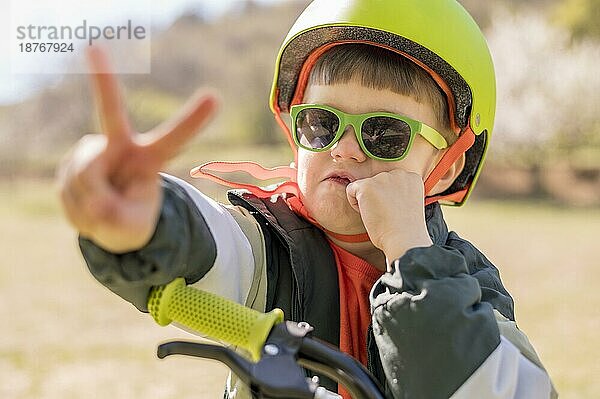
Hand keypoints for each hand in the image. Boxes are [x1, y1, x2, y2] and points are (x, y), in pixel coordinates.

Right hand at [57, 47, 217, 252]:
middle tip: (93, 48)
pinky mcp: (70, 163)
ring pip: (85, 177)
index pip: (174, 138)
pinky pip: (68, 189)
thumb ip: (117, 218)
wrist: (104, 221)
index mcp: (150, 157)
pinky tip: (85, 207)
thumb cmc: (129, 220)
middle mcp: (121, 146)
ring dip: (90, 202)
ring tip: (102, 210)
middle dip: (102, 80)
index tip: (215, 97)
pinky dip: (76, 207)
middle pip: (110, 113)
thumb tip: (96, 204)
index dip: (192, 120)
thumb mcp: (130, 229)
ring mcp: (92, 153)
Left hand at [345, 169, 432, 263]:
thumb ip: (398, 193)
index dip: (388, 199)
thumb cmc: (405, 230)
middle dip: (377, 198)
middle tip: (387, 215)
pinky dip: (355, 204)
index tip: (395, 211)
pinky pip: (351, 189)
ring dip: (366, 201)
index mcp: (411, 177)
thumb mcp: (408, 204)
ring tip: (380, 215)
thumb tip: (380, 193)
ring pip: (363, 186)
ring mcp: (382, 178)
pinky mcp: (367, 185)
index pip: (389, 182)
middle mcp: (398, 173)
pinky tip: (369, 214)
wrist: (404, 239)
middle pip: (376, 183)